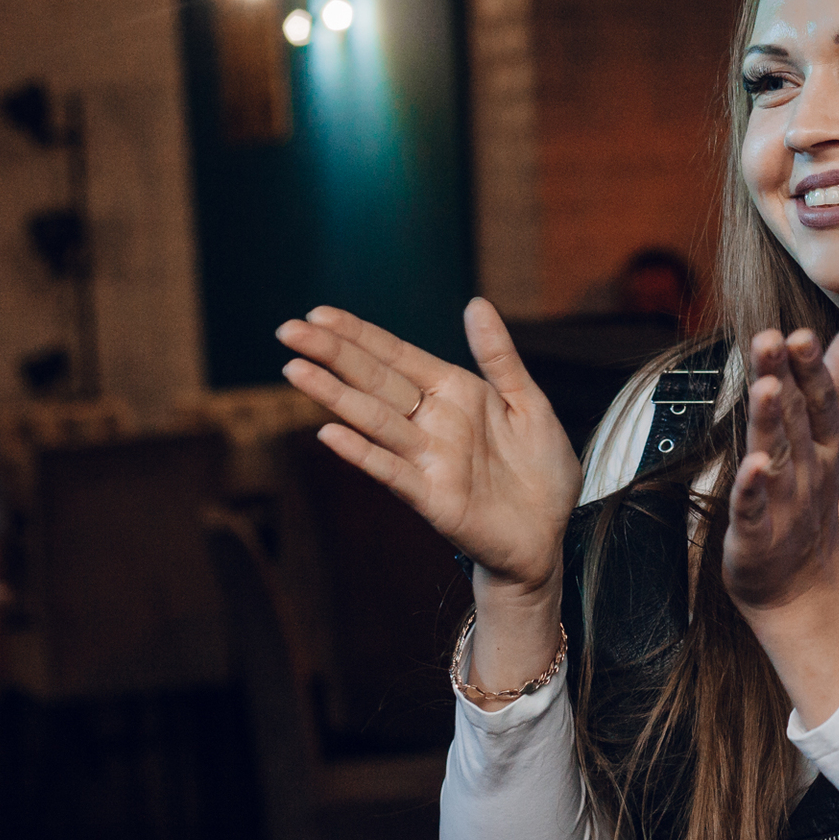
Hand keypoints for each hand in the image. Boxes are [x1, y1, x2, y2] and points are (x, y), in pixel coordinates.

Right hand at [276, 299, 580, 597]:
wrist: (550, 536)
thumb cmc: (541, 472)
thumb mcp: (529, 403)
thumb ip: (499, 357)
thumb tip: (475, 303)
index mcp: (455, 393)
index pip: (397, 356)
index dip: (359, 335)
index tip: (319, 314)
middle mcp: (434, 422)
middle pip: (375, 381)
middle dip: (333, 354)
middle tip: (288, 331)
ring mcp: (429, 459)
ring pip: (375, 420)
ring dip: (334, 395)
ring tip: (295, 371)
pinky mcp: (433, 498)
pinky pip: (393, 472)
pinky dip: (363, 453)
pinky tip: (330, 434)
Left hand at [723, 325, 838, 612]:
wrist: (799, 583)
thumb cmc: (809, 501)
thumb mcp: (830, 441)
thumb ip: (837, 385)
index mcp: (826, 446)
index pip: (818, 399)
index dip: (809, 367)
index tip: (800, 332)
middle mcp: (810, 470)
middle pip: (796, 419)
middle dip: (787, 378)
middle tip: (775, 338)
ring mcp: (786, 503)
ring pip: (776, 456)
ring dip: (771, 422)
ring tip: (766, 387)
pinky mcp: (758, 534)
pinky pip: (754, 509)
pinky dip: (752, 489)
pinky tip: (751, 466)